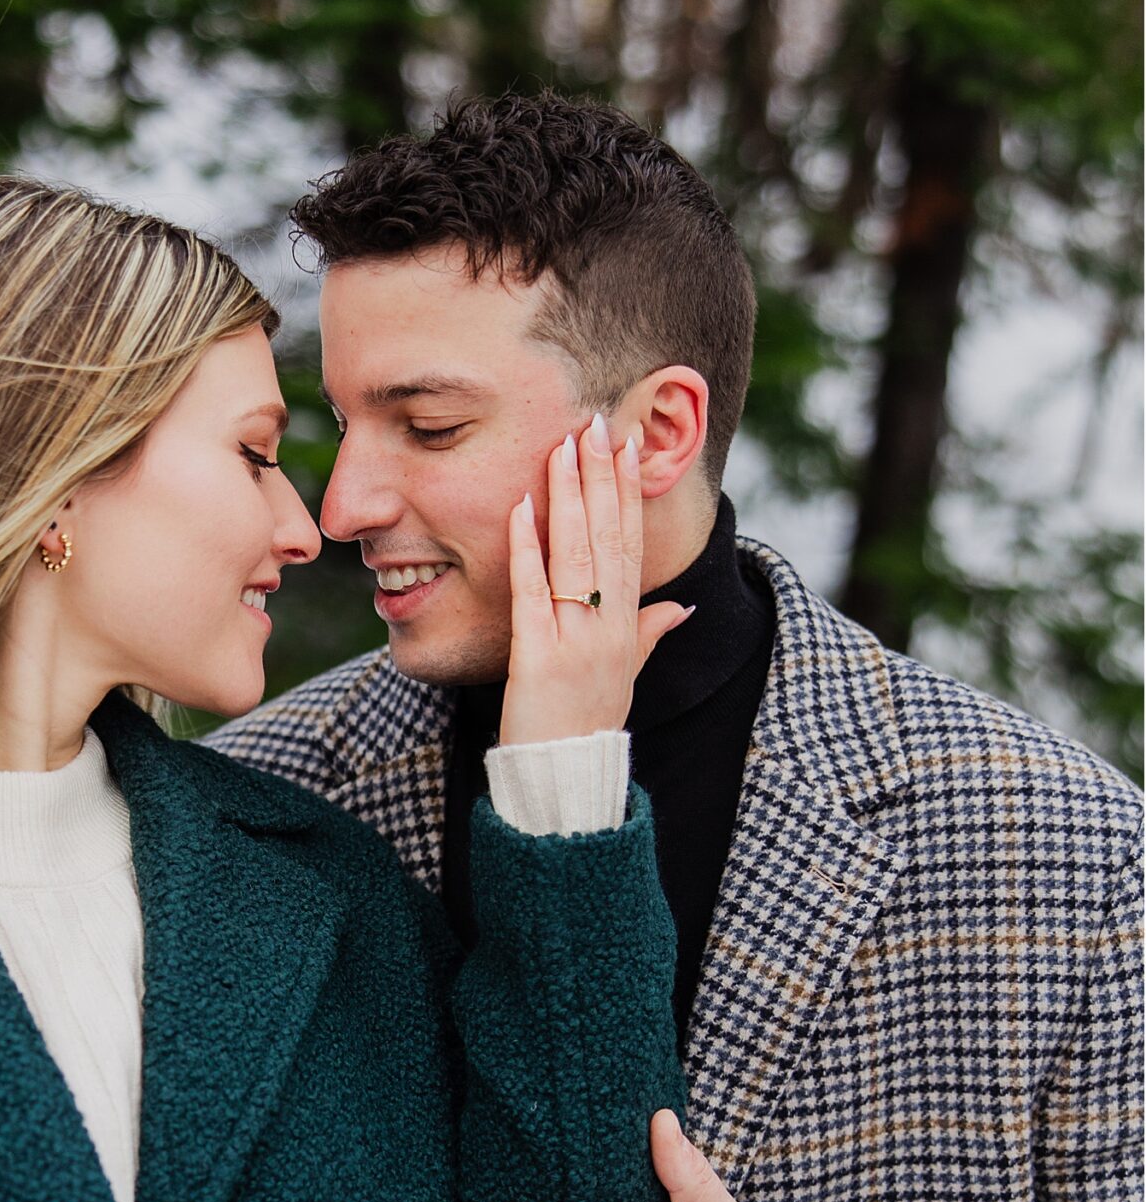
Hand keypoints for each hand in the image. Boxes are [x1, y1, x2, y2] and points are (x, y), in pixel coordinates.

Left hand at [499, 412, 692, 746]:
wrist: (565, 777)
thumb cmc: (590, 725)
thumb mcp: (628, 675)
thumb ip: (650, 634)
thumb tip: (681, 609)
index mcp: (629, 624)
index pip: (630, 544)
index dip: (628, 492)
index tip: (625, 446)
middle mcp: (609, 626)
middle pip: (607, 538)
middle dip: (601, 478)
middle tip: (595, 424)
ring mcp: (576, 641)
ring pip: (575, 555)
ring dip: (568, 498)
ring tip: (562, 448)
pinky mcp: (538, 657)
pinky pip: (532, 593)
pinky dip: (527, 549)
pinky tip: (521, 508)